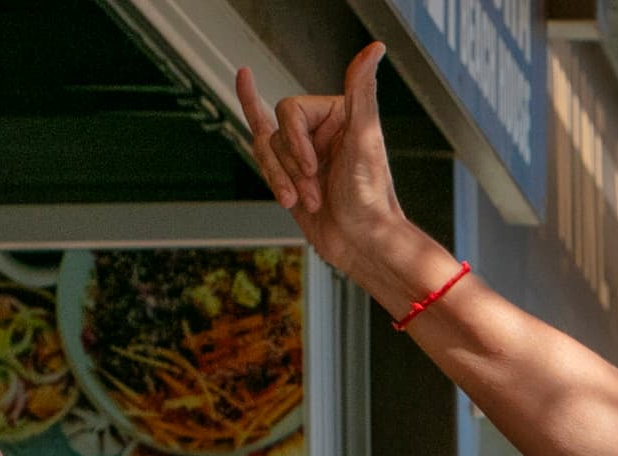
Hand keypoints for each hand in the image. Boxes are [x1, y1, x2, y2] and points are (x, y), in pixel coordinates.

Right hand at [238, 45, 455, 304]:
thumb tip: (374, 48)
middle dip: (290, 165)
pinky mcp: (290, 173)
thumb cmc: (370, 198)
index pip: (290, 110)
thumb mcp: (365, 140)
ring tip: (307, 203)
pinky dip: (250, 108)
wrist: (363, 245)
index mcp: (339, 114)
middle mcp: (321, 128)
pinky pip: (262, 141)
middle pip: (275, 129)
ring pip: (265, 150)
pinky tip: (242, 77)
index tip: (314, 168)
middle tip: (316, 193)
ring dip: (281, 180)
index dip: (295, 140)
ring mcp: (304, 151)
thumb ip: (362, 92)